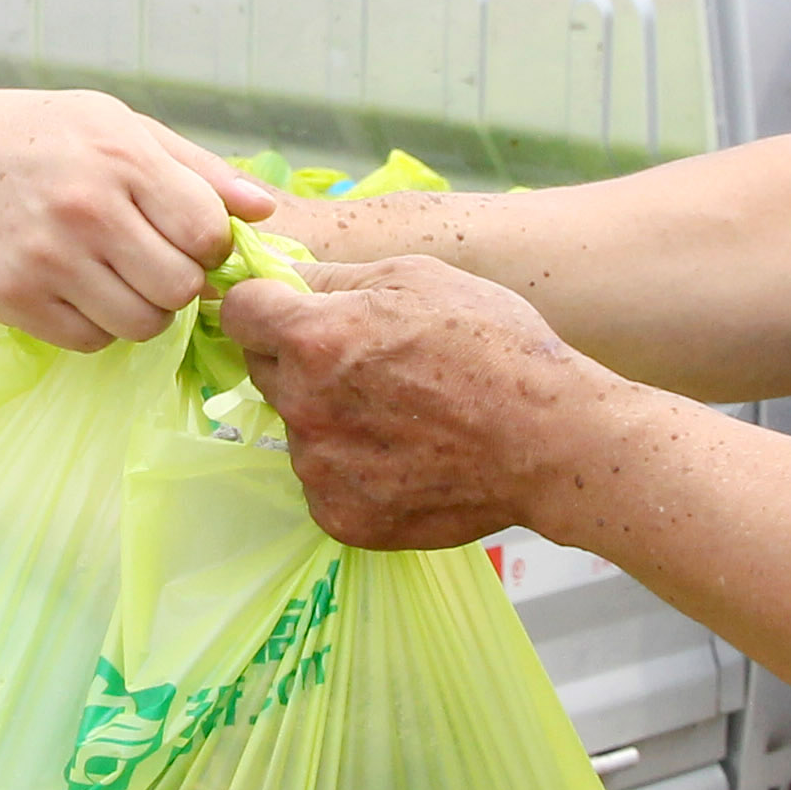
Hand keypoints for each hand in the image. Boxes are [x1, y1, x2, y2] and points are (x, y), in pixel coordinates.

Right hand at [0, 92, 279, 351]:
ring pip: (142, 324)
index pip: (207, 232)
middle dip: (177, 281)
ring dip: (142, 309)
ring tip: (116, 276)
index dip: (209, 243)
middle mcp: (87, 210)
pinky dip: (96, 325)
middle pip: (180, 287)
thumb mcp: (121, 126)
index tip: (185, 235)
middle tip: (150, 259)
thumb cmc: (40, 136)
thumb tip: (266, 210)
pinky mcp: (17, 299)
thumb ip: (198, 169)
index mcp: (122, 158)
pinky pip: (92, 341)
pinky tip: (77, 289)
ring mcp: (49, 259)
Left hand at [218, 255, 622, 551]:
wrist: (549, 441)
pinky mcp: (340, 516)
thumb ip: (336, 278)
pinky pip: (324, 480)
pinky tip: (404, 457)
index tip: (289, 309)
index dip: (266, 304)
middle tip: (367, 363)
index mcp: (313, 338)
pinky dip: (352, 469)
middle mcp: (302, 406)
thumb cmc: (493, 346)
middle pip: (265, 370)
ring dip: (329, 416)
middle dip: (299, 359)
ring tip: (400, 414)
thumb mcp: (418, 278)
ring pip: (298, 428)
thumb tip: (283, 273)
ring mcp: (318, 468)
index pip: (241, 312)